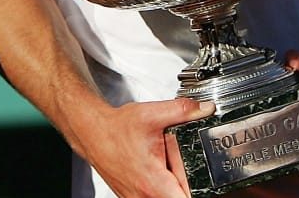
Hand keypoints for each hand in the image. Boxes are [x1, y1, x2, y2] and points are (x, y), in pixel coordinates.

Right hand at [80, 98, 212, 197]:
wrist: (93, 132)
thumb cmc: (116, 128)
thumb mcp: (151, 115)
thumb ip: (182, 111)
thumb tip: (205, 110)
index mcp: (154, 182)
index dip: (200, 191)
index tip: (202, 179)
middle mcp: (145, 197)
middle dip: (187, 186)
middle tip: (180, 167)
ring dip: (173, 187)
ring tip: (167, 169)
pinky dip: (161, 188)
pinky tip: (156, 172)